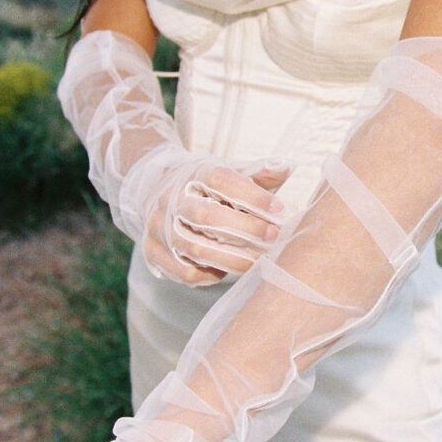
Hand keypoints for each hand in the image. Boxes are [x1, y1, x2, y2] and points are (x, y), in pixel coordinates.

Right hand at [143, 157, 291, 284]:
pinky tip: (227, 269)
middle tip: (273, 236)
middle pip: (207, 216)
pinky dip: (209, 275)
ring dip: (232, 258)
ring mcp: (159, 226)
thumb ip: (259, 173)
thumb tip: (288, 167)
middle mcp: (172, 198)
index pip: (222, 181)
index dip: (252, 196)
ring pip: (195, 248)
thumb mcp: (230, 171)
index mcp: (194, 173)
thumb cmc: (206, 186)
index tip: (280, 209)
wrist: (156, 189)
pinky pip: (184, 272)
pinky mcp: (153, 251)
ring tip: (259, 260)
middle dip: (245, 229)